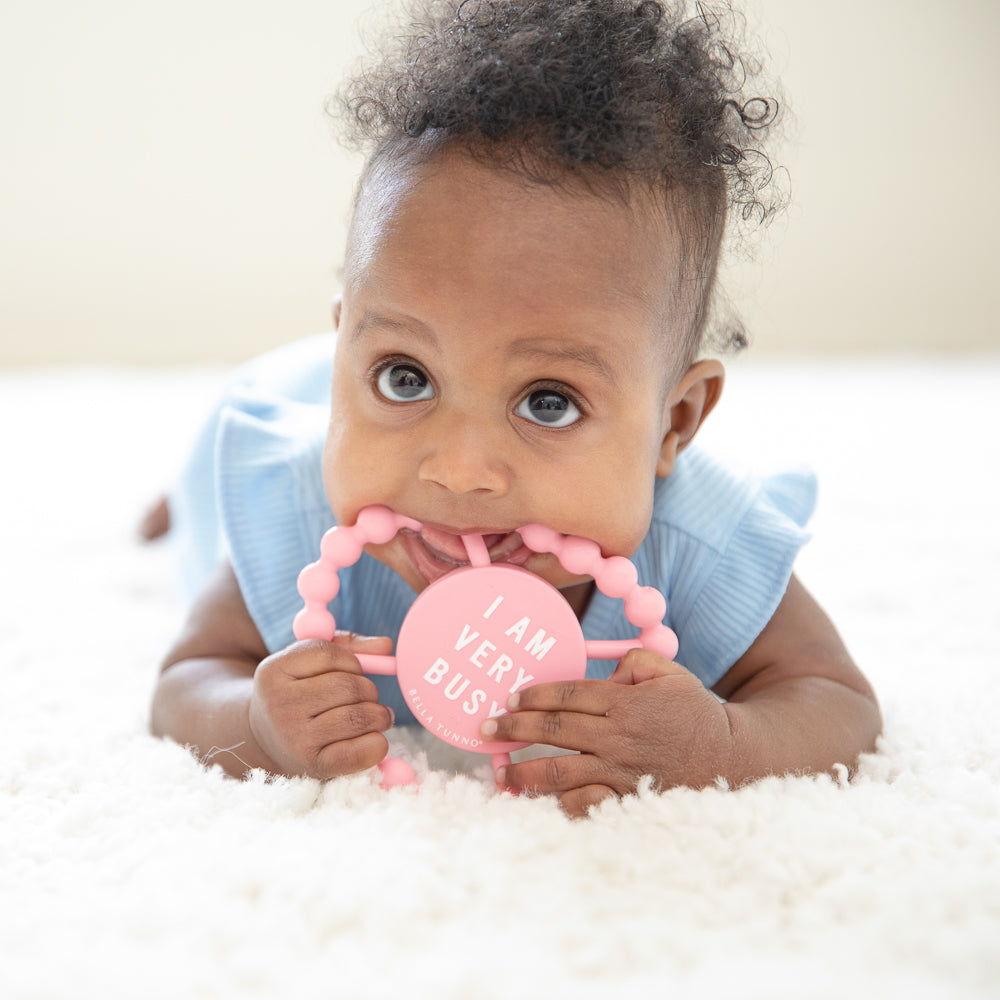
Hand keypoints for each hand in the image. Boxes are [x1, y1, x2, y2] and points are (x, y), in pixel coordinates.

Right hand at [249, 632, 394, 778]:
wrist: (266, 741)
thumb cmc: (297, 693)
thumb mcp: (308, 663)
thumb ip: (347, 647)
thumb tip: (385, 646)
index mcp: (274, 670)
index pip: (328, 654)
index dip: (352, 661)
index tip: (353, 672)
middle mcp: (280, 704)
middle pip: (347, 687)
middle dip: (369, 690)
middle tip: (370, 697)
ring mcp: (294, 737)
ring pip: (357, 717)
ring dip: (378, 715)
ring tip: (377, 717)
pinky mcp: (313, 765)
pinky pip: (359, 752)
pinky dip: (377, 743)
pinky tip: (374, 738)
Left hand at [480, 650, 733, 816]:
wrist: (732, 759)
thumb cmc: (695, 713)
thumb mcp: (669, 674)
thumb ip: (633, 663)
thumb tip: (602, 671)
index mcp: (625, 702)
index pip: (567, 695)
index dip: (533, 695)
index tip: (509, 697)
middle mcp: (617, 736)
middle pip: (553, 729)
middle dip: (512, 728)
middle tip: (485, 729)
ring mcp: (619, 771)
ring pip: (559, 771)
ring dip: (524, 771)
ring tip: (502, 772)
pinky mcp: (625, 799)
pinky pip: (584, 804)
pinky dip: (561, 801)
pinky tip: (543, 798)